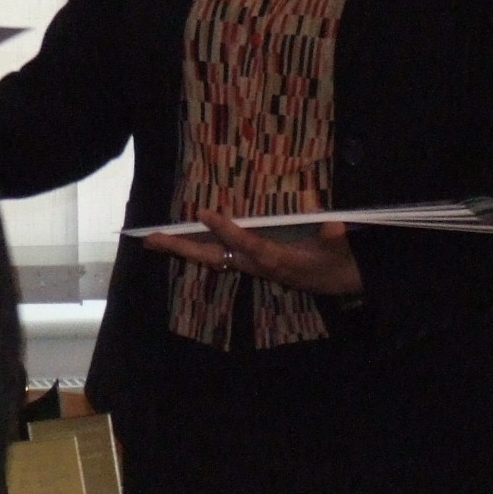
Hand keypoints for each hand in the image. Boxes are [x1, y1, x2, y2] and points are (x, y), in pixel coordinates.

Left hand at [142, 210, 362, 297]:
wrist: (342, 281)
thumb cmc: (340, 262)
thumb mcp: (342, 250)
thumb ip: (336, 239)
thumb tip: (333, 227)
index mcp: (278, 260)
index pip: (247, 244)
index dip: (226, 230)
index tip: (203, 212)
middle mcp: (258, 265)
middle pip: (214, 257)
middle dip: (182, 248)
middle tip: (150, 239)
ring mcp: (253, 265)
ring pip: (212, 257)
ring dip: (184, 248)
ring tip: (153, 240)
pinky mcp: (253, 263)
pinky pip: (220, 255)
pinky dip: (199, 248)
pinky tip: (182, 242)